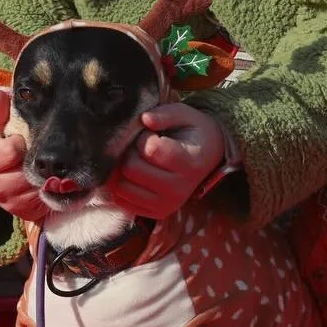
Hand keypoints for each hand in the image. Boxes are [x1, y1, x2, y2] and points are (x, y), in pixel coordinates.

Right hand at [0, 89, 45, 222]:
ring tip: (42, 167)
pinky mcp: (21, 211)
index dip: (20, 143)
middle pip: (27, 171)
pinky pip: (42, 200)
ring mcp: (8, 202)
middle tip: (34, 154)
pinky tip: (47, 181)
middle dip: (34, 161)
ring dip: (44, 177)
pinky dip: (48, 190)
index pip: (13, 150)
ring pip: (37, 186)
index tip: (18, 140)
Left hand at [106, 103, 226, 220]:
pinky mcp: (156, 213)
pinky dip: (120, 186)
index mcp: (190, 163)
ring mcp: (168, 205)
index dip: (143, 137)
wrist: (205, 156)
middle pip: (132, 169)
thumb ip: (164, 113)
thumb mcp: (184, 114)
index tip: (150, 134)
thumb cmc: (190, 132)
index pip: (151, 150)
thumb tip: (145, 118)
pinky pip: (122, 201)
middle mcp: (180, 189)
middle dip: (129, 152)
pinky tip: (132, 174)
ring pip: (122, 187)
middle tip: (139, 146)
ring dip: (121, 170)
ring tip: (136, 159)